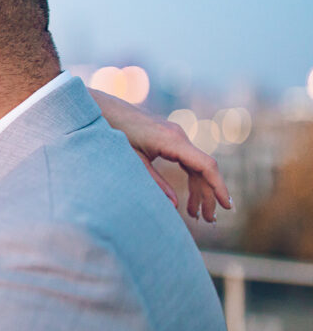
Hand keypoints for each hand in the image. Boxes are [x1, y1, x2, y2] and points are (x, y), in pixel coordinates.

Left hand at [89, 89, 230, 221]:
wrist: (104, 109)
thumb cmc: (115, 132)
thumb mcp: (133, 161)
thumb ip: (154, 183)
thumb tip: (174, 205)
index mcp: (172, 141)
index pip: (206, 165)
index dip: (218, 186)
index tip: (227, 205)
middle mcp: (179, 136)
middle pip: (204, 169)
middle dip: (208, 195)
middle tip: (209, 221)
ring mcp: (176, 137)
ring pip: (196, 167)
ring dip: (199, 190)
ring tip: (197, 215)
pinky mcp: (169, 139)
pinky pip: (187, 161)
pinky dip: (190, 180)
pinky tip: (187, 199)